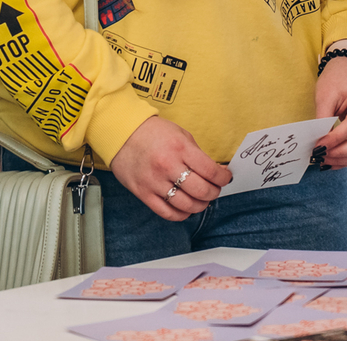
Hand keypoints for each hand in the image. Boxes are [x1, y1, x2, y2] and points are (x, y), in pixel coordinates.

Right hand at [109, 116, 233, 220]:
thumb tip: (216, 171)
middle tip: (214, 190)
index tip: (225, 178)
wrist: (121, 133)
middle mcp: (168, 166)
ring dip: (200, 205)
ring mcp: (155, 182)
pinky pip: (167, 213)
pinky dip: (181, 214)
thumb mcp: (180, 134)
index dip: (223, 178)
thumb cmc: (152, 132)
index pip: (211, 171)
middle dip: (214, 193)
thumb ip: (197, 154)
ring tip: (202, 200)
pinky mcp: (143, 193)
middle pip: (201, 191)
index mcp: (180, 148)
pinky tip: (186, 208)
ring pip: (187, 205)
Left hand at [313, 44, 346, 167]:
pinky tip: (333, 160)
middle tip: (322, 156)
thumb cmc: (337, 79)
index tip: (318, 146)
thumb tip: (320, 145)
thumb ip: (324, 120)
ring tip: (325, 160)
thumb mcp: (326, 96)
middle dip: (343, 153)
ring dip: (346, 159)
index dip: (336, 138)